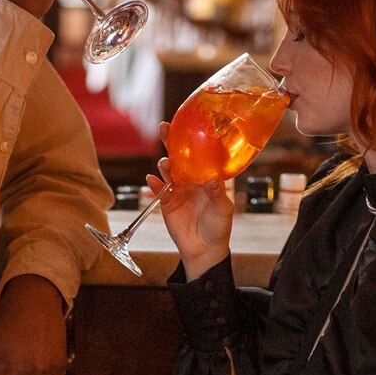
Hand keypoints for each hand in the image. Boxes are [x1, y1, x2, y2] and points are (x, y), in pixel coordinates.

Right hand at [146, 122, 233, 280]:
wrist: (204, 249)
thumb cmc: (218, 227)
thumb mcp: (223, 210)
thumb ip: (218, 194)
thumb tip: (214, 179)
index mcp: (207, 177)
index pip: (200, 154)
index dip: (194, 139)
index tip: (189, 124)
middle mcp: (191, 179)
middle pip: (179, 156)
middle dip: (170, 141)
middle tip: (164, 128)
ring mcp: (178, 189)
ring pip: (168, 170)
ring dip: (164, 164)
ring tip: (165, 164)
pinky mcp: (166, 202)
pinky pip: (159, 189)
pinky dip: (154, 184)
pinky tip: (152, 180)